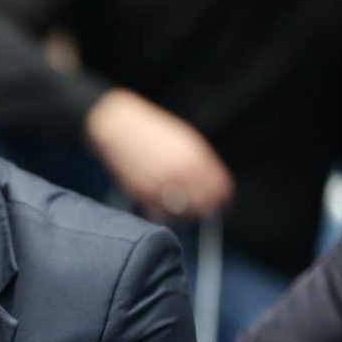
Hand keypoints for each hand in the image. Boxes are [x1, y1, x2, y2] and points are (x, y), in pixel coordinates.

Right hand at [84, 88, 234, 219]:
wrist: (119, 128)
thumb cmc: (153, 132)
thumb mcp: (185, 141)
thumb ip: (202, 164)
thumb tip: (215, 186)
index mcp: (195, 159)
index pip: (219, 189)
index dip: (221, 198)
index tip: (220, 202)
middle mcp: (179, 173)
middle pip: (202, 205)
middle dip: (203, 208)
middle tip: (199, 208)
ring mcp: (160, 184)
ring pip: (181, 213)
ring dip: (183, 213)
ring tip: (180, 206)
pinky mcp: (142, 193)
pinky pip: (159, 211)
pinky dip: (163, 210)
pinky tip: (161, 200)